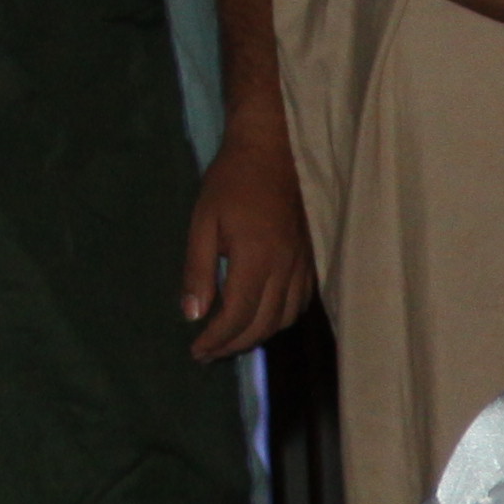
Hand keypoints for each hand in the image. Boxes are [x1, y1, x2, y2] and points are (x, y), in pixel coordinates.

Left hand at [178, 129, 314, 359]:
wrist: (274, 151)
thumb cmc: (232, 181)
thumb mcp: (202, 222)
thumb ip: (197, 270)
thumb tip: (192, 314)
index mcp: (255, 259)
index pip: (237, 316)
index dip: (216, 339)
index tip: (196, 350)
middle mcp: (284, 269)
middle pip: (262, 325)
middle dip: (233, 345)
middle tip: (209, 353)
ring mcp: (302, 267)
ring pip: (284, 320)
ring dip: (257, 336)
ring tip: (232, 339)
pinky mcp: (311, 262)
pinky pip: (298, 305)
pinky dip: (278, 320)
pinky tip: (261, 317)